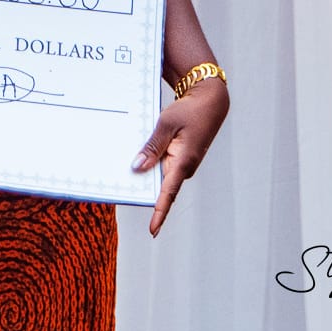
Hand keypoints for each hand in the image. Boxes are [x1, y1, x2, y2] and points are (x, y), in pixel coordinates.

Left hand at [131, 77, 228, 235]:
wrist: (209, 101)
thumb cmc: (190, 111)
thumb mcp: (166, 124)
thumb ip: (152, 147)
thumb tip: (137, 167)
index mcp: (184, 162)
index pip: (169, 193)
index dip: (160, 212)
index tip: (153, 229)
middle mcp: (184, 166)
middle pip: (161, 187)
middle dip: (144, 193)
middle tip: (122, 196)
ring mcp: (182, 162)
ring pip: (159, 176)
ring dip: (145, 177)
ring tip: (122, 180)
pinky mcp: (179, 156)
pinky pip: (162, 165)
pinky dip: (149, 165)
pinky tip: (134, 163)